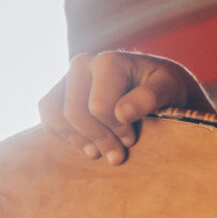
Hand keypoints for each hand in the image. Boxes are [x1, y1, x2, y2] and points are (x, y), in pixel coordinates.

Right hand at [38, 51, 211, 163]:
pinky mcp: (59, 93)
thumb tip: (121, 113)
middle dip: (98, 139)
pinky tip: (86, 146)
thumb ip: (149, 97)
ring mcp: (67, 78)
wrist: (157, 84)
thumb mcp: (169, 89)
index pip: (99, 108)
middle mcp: (82, 64)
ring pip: (54, 115)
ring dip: (77, 140)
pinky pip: (47, 117)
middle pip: (74, 113)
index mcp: (108, 61)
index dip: (115, 130)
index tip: (132, 140)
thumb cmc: (166, 87)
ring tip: (99, 153)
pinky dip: (63, 135)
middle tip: (118, 156)